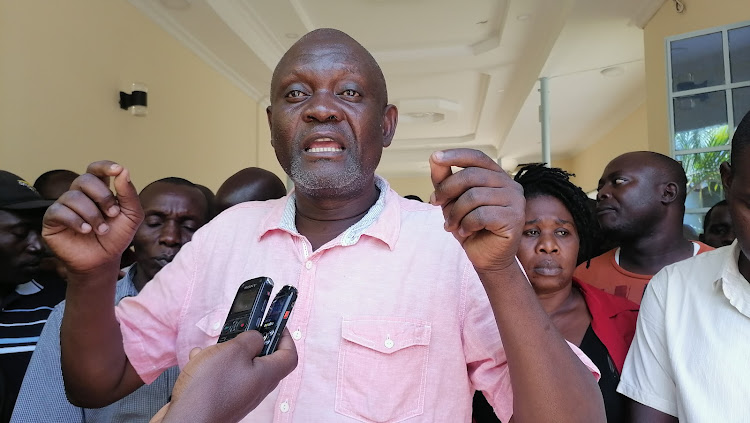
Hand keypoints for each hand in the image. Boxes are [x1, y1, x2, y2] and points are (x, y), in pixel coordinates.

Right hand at [42, 161, 142, 274]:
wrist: (103, 261)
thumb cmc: (116, 237)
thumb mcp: (131, 216)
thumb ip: (129, 194)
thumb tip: (123, 171)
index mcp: (98, 190)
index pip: (96, 169)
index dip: (105, 166)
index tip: (117, 170)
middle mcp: (79, 194)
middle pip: (85, 179)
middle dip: (102, 196)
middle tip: (113, 214)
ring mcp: (64, 205)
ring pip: (73, 196)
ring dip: (92, 214)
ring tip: (101, 229)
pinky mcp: (52, 219)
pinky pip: (60, 211)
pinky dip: (76, 221)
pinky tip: (85, 230)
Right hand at [150, 330, 297, 422]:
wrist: (187, 419)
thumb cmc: (211, 390)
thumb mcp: (235, 350)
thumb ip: (251, 339)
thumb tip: (257, 337)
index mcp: (267, 375)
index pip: (289, 355)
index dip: (285, 337)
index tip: (276, 325)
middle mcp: (256, 387)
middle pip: (261, 359)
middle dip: (247, 343)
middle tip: (237, 334)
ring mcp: (239, 395)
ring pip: (237, 366)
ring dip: (224, 354)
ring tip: (210, 350)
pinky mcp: (221, 399)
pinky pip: (221, 377)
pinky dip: (210, 366)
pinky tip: (197, 361)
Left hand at [429, 149, 524, 271]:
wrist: (486, 257)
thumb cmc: (471, 228)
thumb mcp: (452, 201)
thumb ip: (445, 180)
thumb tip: (435, 158)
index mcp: (496, 176)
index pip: (476, 158)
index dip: (455, 155)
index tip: (435, 157)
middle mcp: (510, 184)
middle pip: (471, 176)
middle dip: (447, 190)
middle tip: (436, 203)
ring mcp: (515, 200)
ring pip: (474, 196)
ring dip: (455, 212)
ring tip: (451, 224)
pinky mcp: (514, 218)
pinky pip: (481, 215)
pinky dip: (466, 224)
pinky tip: (466, 231)